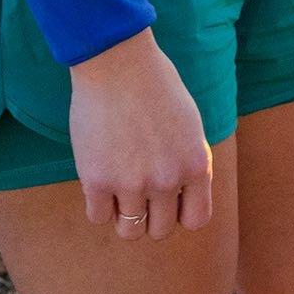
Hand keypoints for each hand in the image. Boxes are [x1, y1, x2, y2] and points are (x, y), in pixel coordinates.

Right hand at [67, 29, 216, 239]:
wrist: (118, 62)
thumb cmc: (155, 86)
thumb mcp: (190, 125)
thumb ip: (188, 162)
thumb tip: (182, 195)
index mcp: (196, 165)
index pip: (196, 220)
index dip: (181, 213)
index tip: (168, 199)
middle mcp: (168, 180)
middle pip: (160, 230)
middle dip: (150, 217)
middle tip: (138, 193)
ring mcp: (132, 184)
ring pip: (129, 231)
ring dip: (123, 215)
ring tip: (118, 190)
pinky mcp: (97, 181)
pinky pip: (98, 217)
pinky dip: (99, 205)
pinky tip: (99, 180)